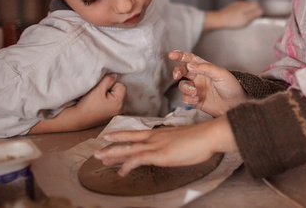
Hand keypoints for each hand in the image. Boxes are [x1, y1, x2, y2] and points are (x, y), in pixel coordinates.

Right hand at [76, 73, 126, 123]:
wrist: (78, 119)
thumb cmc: (88, 105)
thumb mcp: (98, 88)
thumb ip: (108, 80)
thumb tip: (115, 75)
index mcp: (119, 103)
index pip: (121, 86)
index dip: (111, 84)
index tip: (101, 89)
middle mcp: (120, 109)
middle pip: (120, 92)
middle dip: (111, 89)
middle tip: (99, 93)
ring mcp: (115, 113)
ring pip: (115, 97)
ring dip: (109, 95)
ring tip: (98, 99)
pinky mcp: (110, 116)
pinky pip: (112, 104)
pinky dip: (107, 102)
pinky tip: (99, 104)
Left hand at [93, 117, 237, 176]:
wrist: (208, 135)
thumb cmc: (200, 138)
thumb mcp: (181, 140)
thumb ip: (171, 144)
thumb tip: (169, 149)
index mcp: (160, 133)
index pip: (137, 134)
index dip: (123, 135)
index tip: (111, 136)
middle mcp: (154, 137)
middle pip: (128, 140)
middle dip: (112, 144)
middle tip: (97, 149)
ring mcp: (155, 145)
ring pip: (128, 148)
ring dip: (113, 153)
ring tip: (100, 158)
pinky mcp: (159, 154)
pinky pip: (138, 159)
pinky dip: (127, 165)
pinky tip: (120, 171)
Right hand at [170, 51, 245, 115]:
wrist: (236, 104)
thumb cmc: (232, 87)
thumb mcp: (221, 74)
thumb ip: (205, 68)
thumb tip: (189, 65)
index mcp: (205, 68)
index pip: (190, 59)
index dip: (180, 56)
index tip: (171, 55)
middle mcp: (199, 77)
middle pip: (182, 71)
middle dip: (177, 71)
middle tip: (176, 75)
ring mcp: (197, 89)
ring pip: (182, 85)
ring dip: (186, 88)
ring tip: (195, 92)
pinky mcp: (196, 101)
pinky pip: (185, 98)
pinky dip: (188, 99)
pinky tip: (196, 100)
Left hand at [203, 0, 262, 30]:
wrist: (219, 19)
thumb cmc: (233, 21)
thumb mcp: (246, 20)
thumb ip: (254, 15)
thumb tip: (261, 10)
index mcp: (246, 5)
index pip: (256, 4)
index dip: (258, 10)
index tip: (256, 17)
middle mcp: (242, 3)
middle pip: (251, 5)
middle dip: (252, 11)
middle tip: (249, 20)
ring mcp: (236, 4)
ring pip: (245, 7)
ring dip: (246, 12)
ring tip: (242, 20)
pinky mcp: (231, 7)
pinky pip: (239, 8)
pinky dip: (241, 12)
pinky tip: (237, 18)